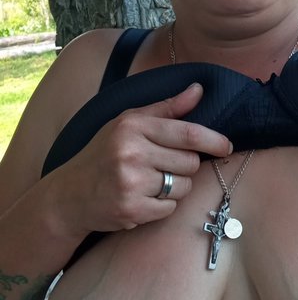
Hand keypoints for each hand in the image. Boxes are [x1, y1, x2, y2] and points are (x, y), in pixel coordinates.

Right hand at [53, 83, 231, 234]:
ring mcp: (130, 183)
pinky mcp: (131, 210)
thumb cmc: (103, 153)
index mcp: (133, 127)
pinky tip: (142, 198)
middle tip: (163, 166)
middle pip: (190, 162)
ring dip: (175, 187)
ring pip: (183, 187)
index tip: (226, 146)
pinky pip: (169, 208)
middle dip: (185, 166)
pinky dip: (162, 206)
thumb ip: (166, 108)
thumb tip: (199, 89)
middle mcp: (131, 153)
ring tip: (150, 183)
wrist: (69, 194)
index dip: (213, 140)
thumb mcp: (128, 123)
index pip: (187, 133)